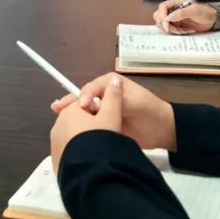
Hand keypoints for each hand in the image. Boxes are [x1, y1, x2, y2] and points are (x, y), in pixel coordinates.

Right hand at [50, 74, 174, 169]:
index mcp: (110, 85)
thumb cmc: (147, 109)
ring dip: (72, 115)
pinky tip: (70, 132)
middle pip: (83, 99)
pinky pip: (90, 126)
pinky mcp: (104, 127)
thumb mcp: (131, 98)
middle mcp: (104, 97)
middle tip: (57, 108)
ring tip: (58, 119)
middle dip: (70, 103)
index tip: (80, 105)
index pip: (90, 88)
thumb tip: (88, 98)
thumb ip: (110, 96)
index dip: (82, 95)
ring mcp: (103, 113)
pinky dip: (80, 128)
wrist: (162, 131)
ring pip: (84, 113)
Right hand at [153, 0, 216, 33]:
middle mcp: (172, 9)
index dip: (162, 16)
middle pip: (159, 15)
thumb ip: (182, 13)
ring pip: (162, 23)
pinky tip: (182, 32)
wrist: (213, 20)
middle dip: (164, 23)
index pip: (162, 7)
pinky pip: (169, 29)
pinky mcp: (176, 25)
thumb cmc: (205, 12)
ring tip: (180, 31)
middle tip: (173, 30)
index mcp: (175, 3)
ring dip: (169, 29)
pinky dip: (173, 32)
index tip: (166, 25)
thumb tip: (170, 17)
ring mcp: (173, 18)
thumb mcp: (195, 11)